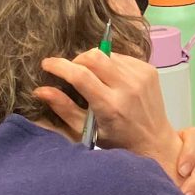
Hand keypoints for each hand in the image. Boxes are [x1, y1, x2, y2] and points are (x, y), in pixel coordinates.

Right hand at [35, 50, 179, 166]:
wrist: (154, 140)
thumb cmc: (117, 140)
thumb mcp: (86, 130)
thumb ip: (64, 108)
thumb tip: (40, 90)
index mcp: (110, 105)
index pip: (80, 75)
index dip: (59, 66)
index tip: (46, 64)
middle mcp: (128, 87)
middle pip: (94, 56)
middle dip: (76, 60)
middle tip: (71, 72)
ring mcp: (141, 76)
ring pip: (107, 53)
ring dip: (94, 62)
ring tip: (94, 78)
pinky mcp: (149, 70)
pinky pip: (121, 57)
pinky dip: (110, 63)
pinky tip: (111, 79)